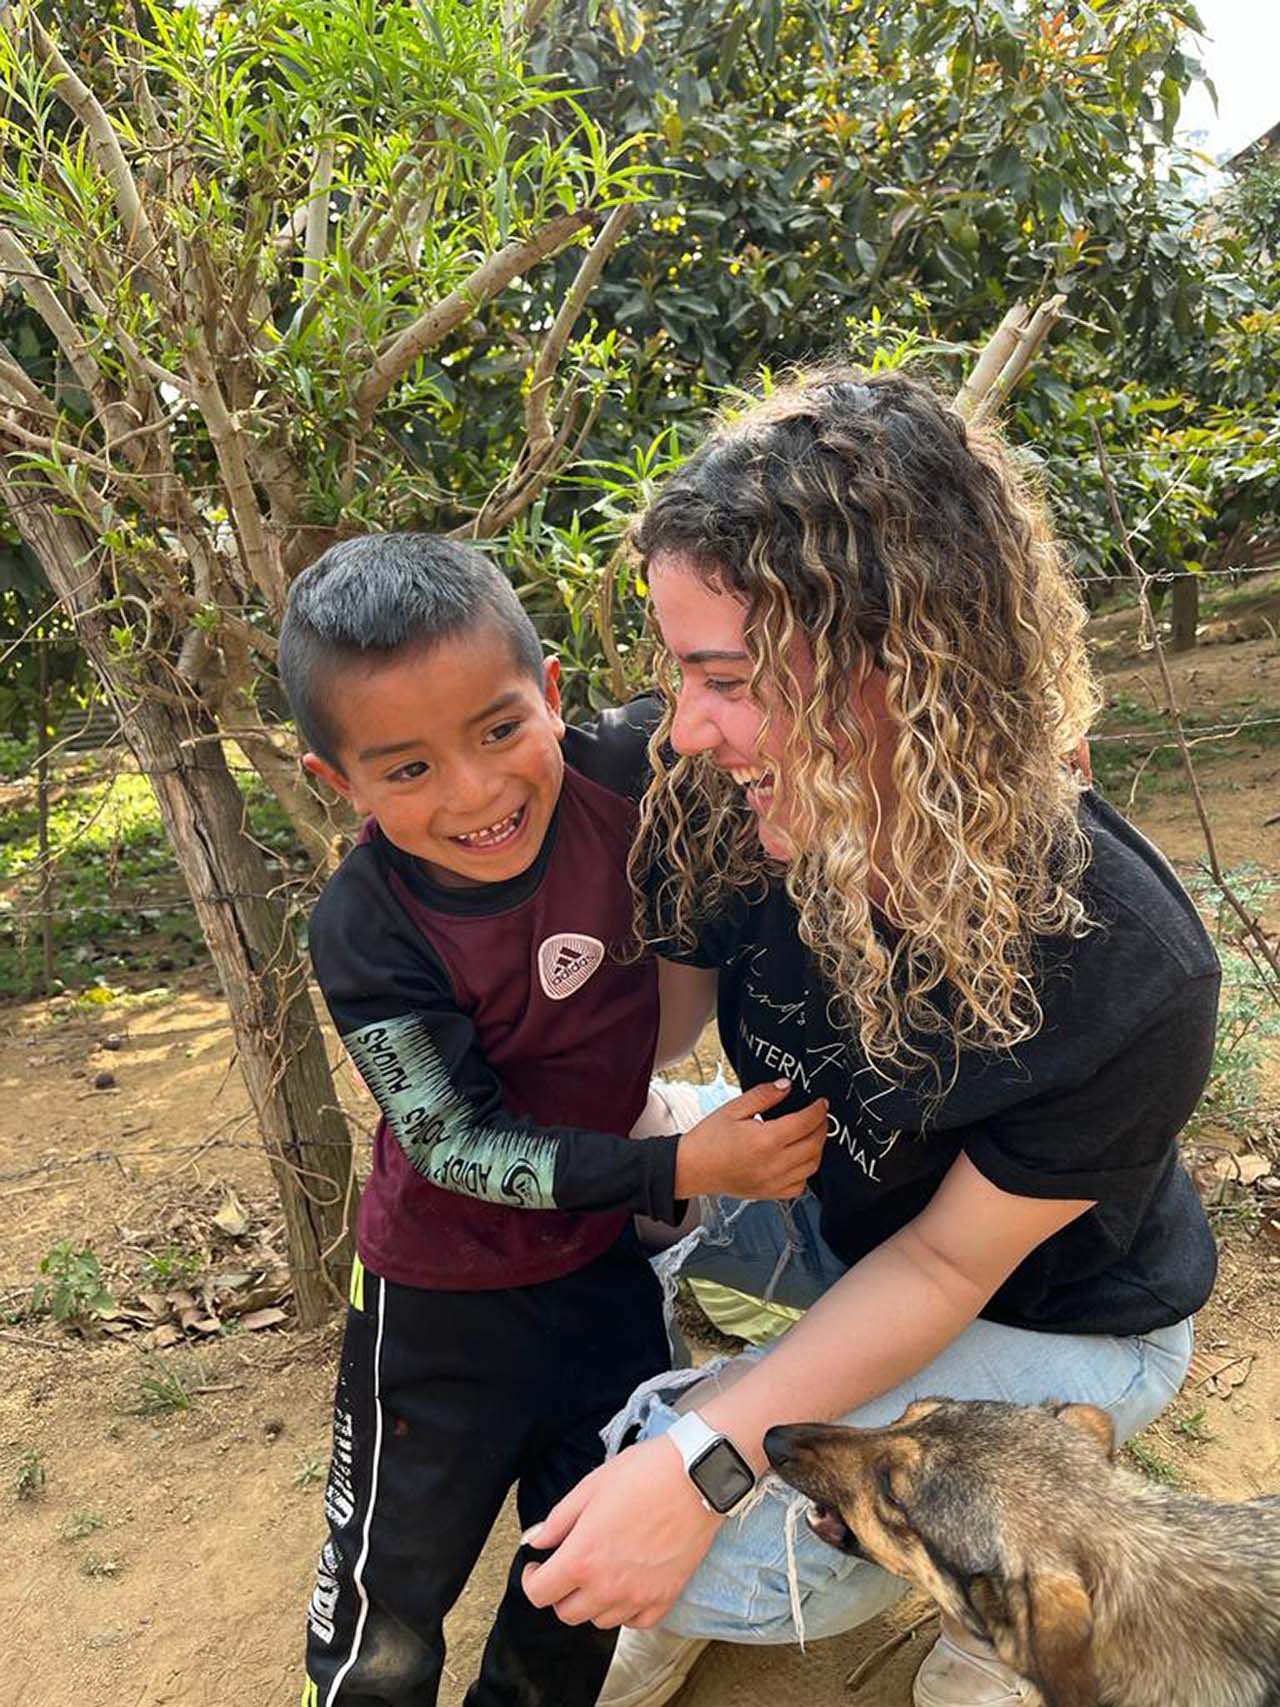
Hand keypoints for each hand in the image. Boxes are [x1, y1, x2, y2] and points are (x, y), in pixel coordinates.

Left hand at [521, 1435, 720, 1628]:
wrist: (696, 1477)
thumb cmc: (644, 1474)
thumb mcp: (590, 1487)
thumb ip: (558, 1520)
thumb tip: (536, 1540)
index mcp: (582, 1558)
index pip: (539, 1594)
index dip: (531, 1580)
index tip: (537, 1567)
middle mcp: (607, 1586)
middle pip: (567, 1613)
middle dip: (560, 1592)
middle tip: (568, 1568)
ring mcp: (638, 1597)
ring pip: (599, 1621)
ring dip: (592, 1602)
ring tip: (600, 1573)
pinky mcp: (665, 1598)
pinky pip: (636, 1623)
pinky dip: (627, 1610)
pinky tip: (627, 1585)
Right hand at [674, 1078, 826, 1200]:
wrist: (691, 1168)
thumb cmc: (709, 1139)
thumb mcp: (733, 1108)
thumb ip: (763, 1095)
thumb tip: (786, 1086)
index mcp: (765, 1140)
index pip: (804, 1123)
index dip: (818, 1111)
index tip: (822, 1103)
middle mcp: (773, 1164)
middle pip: (814, 1145)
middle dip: (822, 1128)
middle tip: (821, 1116)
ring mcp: (772, 1182)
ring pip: (811, 1167)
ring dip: (818, 1149)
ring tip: (812, 1135)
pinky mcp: (769, 1194)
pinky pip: (799, 1187)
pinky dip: (806, 1173)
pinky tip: (799, 1160)